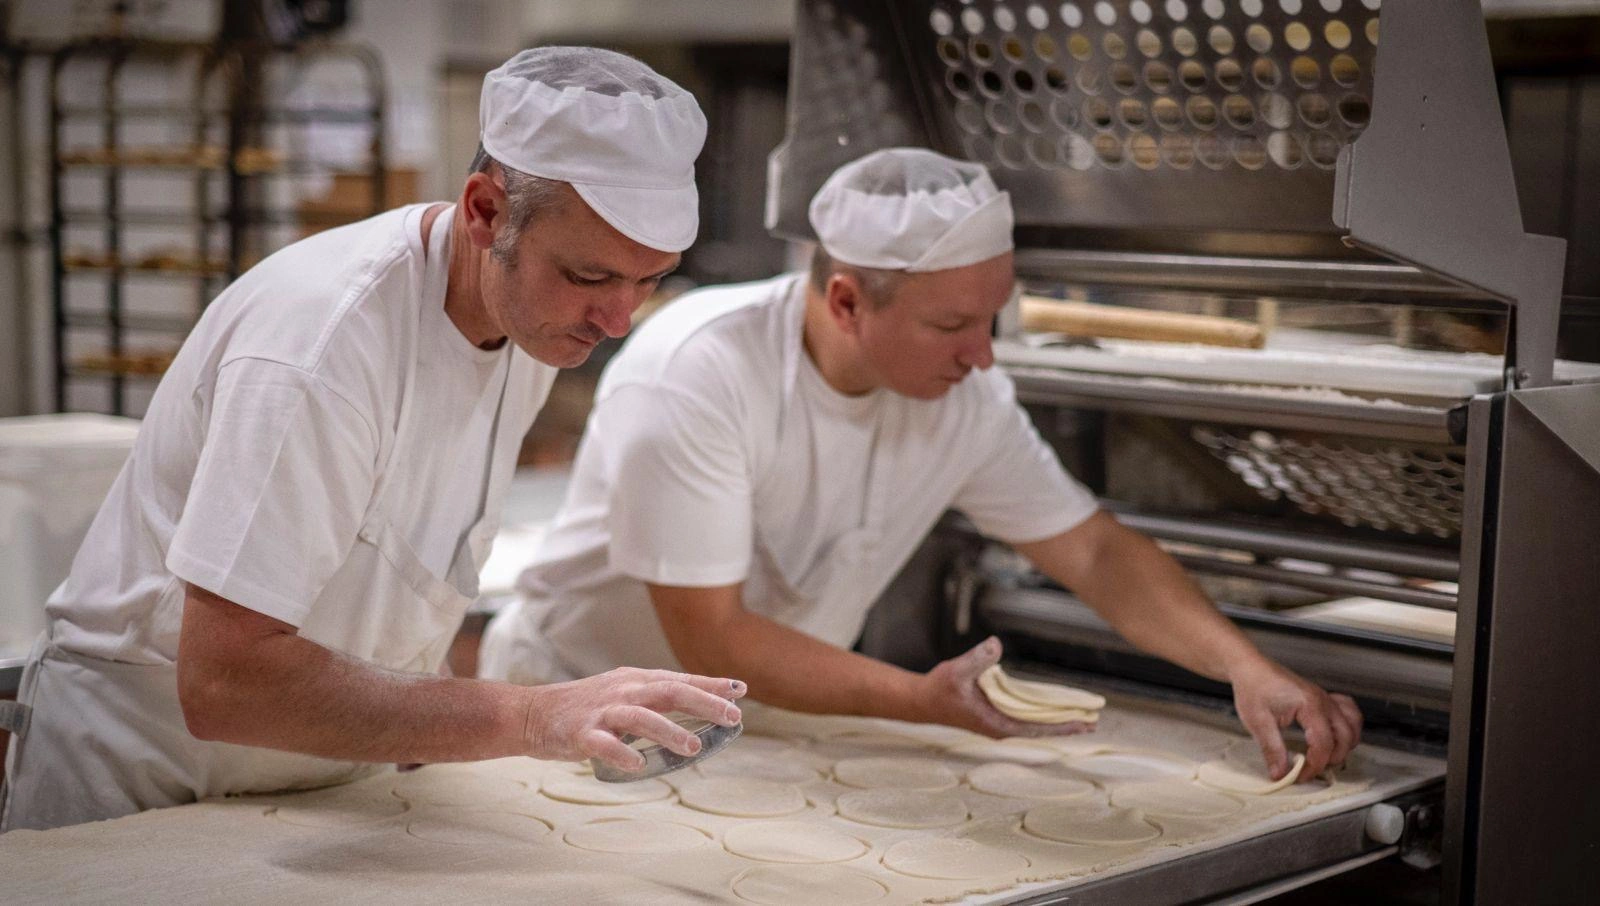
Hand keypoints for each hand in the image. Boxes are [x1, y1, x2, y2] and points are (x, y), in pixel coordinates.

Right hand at [521, 667, 745, 772]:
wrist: (534, 712)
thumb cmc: (588, 705)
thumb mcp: (627, 692)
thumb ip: (660, 696)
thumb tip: (707, 704)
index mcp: (637, 680)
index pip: (680, 679)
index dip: (711, 684)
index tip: (740, 690)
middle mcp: (624, 691)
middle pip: (669, 691)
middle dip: (703, 702)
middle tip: (732, 717)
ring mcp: (602, 712)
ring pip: (641, 717)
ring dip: (669, 731)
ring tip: (693, 747)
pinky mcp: (581, 734)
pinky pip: (604, 744)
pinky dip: (621, 754)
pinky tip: (638, 765)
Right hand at [920, 636, 1095, 739]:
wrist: (922, 700)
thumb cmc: (939, 689)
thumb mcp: (957, 671)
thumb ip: (977, 659)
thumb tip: (996, 645)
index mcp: (997, 723)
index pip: (1038, 727)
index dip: (1062, 724)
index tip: (1083, 723)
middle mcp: (1001, 726)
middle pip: (1041, 727)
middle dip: (1066, 725)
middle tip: (1094, 720)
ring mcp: (998, 722)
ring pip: (1034, 723)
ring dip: (1056, 720)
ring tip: (1080, 718)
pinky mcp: (995, 715)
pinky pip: (1025, 716)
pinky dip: (1042, 713)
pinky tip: (1051, 709)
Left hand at [1230, 658, 1361, 780]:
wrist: (1250, 668)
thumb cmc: (1253, 688)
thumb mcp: (1258, 721)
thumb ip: (1272, 749)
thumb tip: (1281, 774)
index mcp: (1309, 705)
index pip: (1324, 744)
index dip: (1314, 766)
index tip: (1300, 776)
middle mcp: (1324, 701)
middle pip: (1345, 738)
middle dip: (1331, 759)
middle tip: (1309, 769)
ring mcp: (1327, 699)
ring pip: (1353, 727)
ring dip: (1343, 746)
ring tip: (1321, 756)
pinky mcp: (1324, 699)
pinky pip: (1350, 714)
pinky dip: (1348, 728)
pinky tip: (1334, 736)